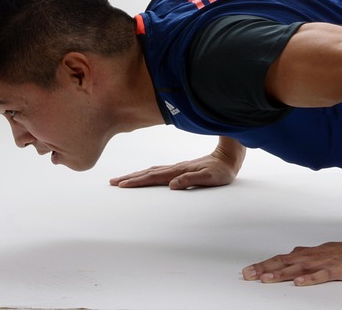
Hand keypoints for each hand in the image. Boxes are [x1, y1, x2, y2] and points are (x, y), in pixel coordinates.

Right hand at [109, 153, 238, 189]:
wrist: (229, 158)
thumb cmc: (221, 171)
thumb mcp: (210, 178)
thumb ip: (192, 180)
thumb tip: (172, 185)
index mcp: (179, 171)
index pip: (154, 177)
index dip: (137, 181)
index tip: (122, 185)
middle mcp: (176, 168)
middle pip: (148, 172)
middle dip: (130, 177)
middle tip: (113, 182)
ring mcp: (177, 167)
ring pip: (152, 170)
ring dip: (136, 175)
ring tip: (122, 179)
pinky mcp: (181, 168)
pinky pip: (159, 171)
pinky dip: (147, 173)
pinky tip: (144, 175)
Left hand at [241, 235, 341, 285]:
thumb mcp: (321, 253)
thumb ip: (304, 257)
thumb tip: (287, 258)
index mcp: (308, 255)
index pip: (281, 259)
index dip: (264, 265)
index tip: (248, 271)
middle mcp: (312, 258)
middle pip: (284, 263)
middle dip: (265, 269)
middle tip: (248, 275)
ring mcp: (324, 263)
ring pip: (299, 269)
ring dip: (281, 274)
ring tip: (265, 279)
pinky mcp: (338, 270)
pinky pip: (322, 275)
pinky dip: (310, 279)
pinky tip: (299, 283)